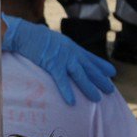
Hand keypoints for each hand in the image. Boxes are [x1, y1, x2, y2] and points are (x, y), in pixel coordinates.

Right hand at [0, 15, 116, 104]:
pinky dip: (66, 91)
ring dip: (89, 87)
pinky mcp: (52, 64)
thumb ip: (66, 50)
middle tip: (111, 90)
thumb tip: (70, 57)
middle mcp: (71, 53)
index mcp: (72, 47)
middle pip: (89, 68)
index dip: (102, 65)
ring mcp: (63, 58)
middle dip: (100, 79)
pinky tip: (72, 102)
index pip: (90, 58)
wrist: (25, 33)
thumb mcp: (57, 42)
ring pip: (80, 75)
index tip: (112, 72)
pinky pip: (61, 80)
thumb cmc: (38, 39)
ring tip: (97, 99)